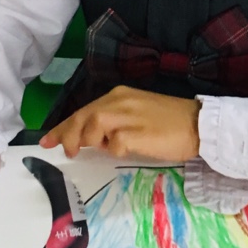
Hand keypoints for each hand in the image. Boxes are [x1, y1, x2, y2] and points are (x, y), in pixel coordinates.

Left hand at [40, 87, 200, 163]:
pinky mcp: (137, 134)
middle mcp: (121, 101)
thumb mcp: (137, 114)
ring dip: (90, 140)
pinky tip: (125, 151)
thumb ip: (114, 122)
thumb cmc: (170, 122)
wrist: (199, 125)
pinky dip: (113, 150)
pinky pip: (114, 144)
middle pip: (83, 116)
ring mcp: (129, 117)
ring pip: (93, 125)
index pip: (84, 110)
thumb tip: (94, 139)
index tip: (48, 140)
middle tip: (65, 151)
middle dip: (68, 134)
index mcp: (120, 96)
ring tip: (99, 149)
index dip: (63, 126)